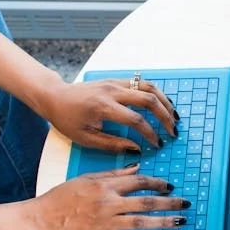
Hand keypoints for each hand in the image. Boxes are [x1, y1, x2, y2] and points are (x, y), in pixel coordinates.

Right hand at [24, 164, 190, 229]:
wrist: (41, 219)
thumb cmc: (62, 196)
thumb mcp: (87, 178)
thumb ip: (114, 174)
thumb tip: (138, 167)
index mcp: (105, 186)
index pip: (139, 181)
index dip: (157, 183)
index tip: (170, 186)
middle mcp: (109, 204)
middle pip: (146, 202)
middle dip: (170, 202)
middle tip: (186, 203)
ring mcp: (106, 223)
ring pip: (142, 222)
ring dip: (164, 222)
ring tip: (180, 221)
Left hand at [38, 77, 177, 150]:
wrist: (55, 97)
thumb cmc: (67, 119)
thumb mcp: (85, 138)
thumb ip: (112, 144)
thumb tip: (136, 149)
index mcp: (103, 107)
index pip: (136, 119)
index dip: (150, 133)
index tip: (158, 144)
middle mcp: (112, 91)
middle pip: (148, 100)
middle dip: (165, 117)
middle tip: (173, 131)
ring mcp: (116, 83)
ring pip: (149, 87)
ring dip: (165, 102)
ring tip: (174, 116)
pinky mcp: (117, 80)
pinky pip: (142, 83)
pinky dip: (156, 93)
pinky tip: (163, 104)